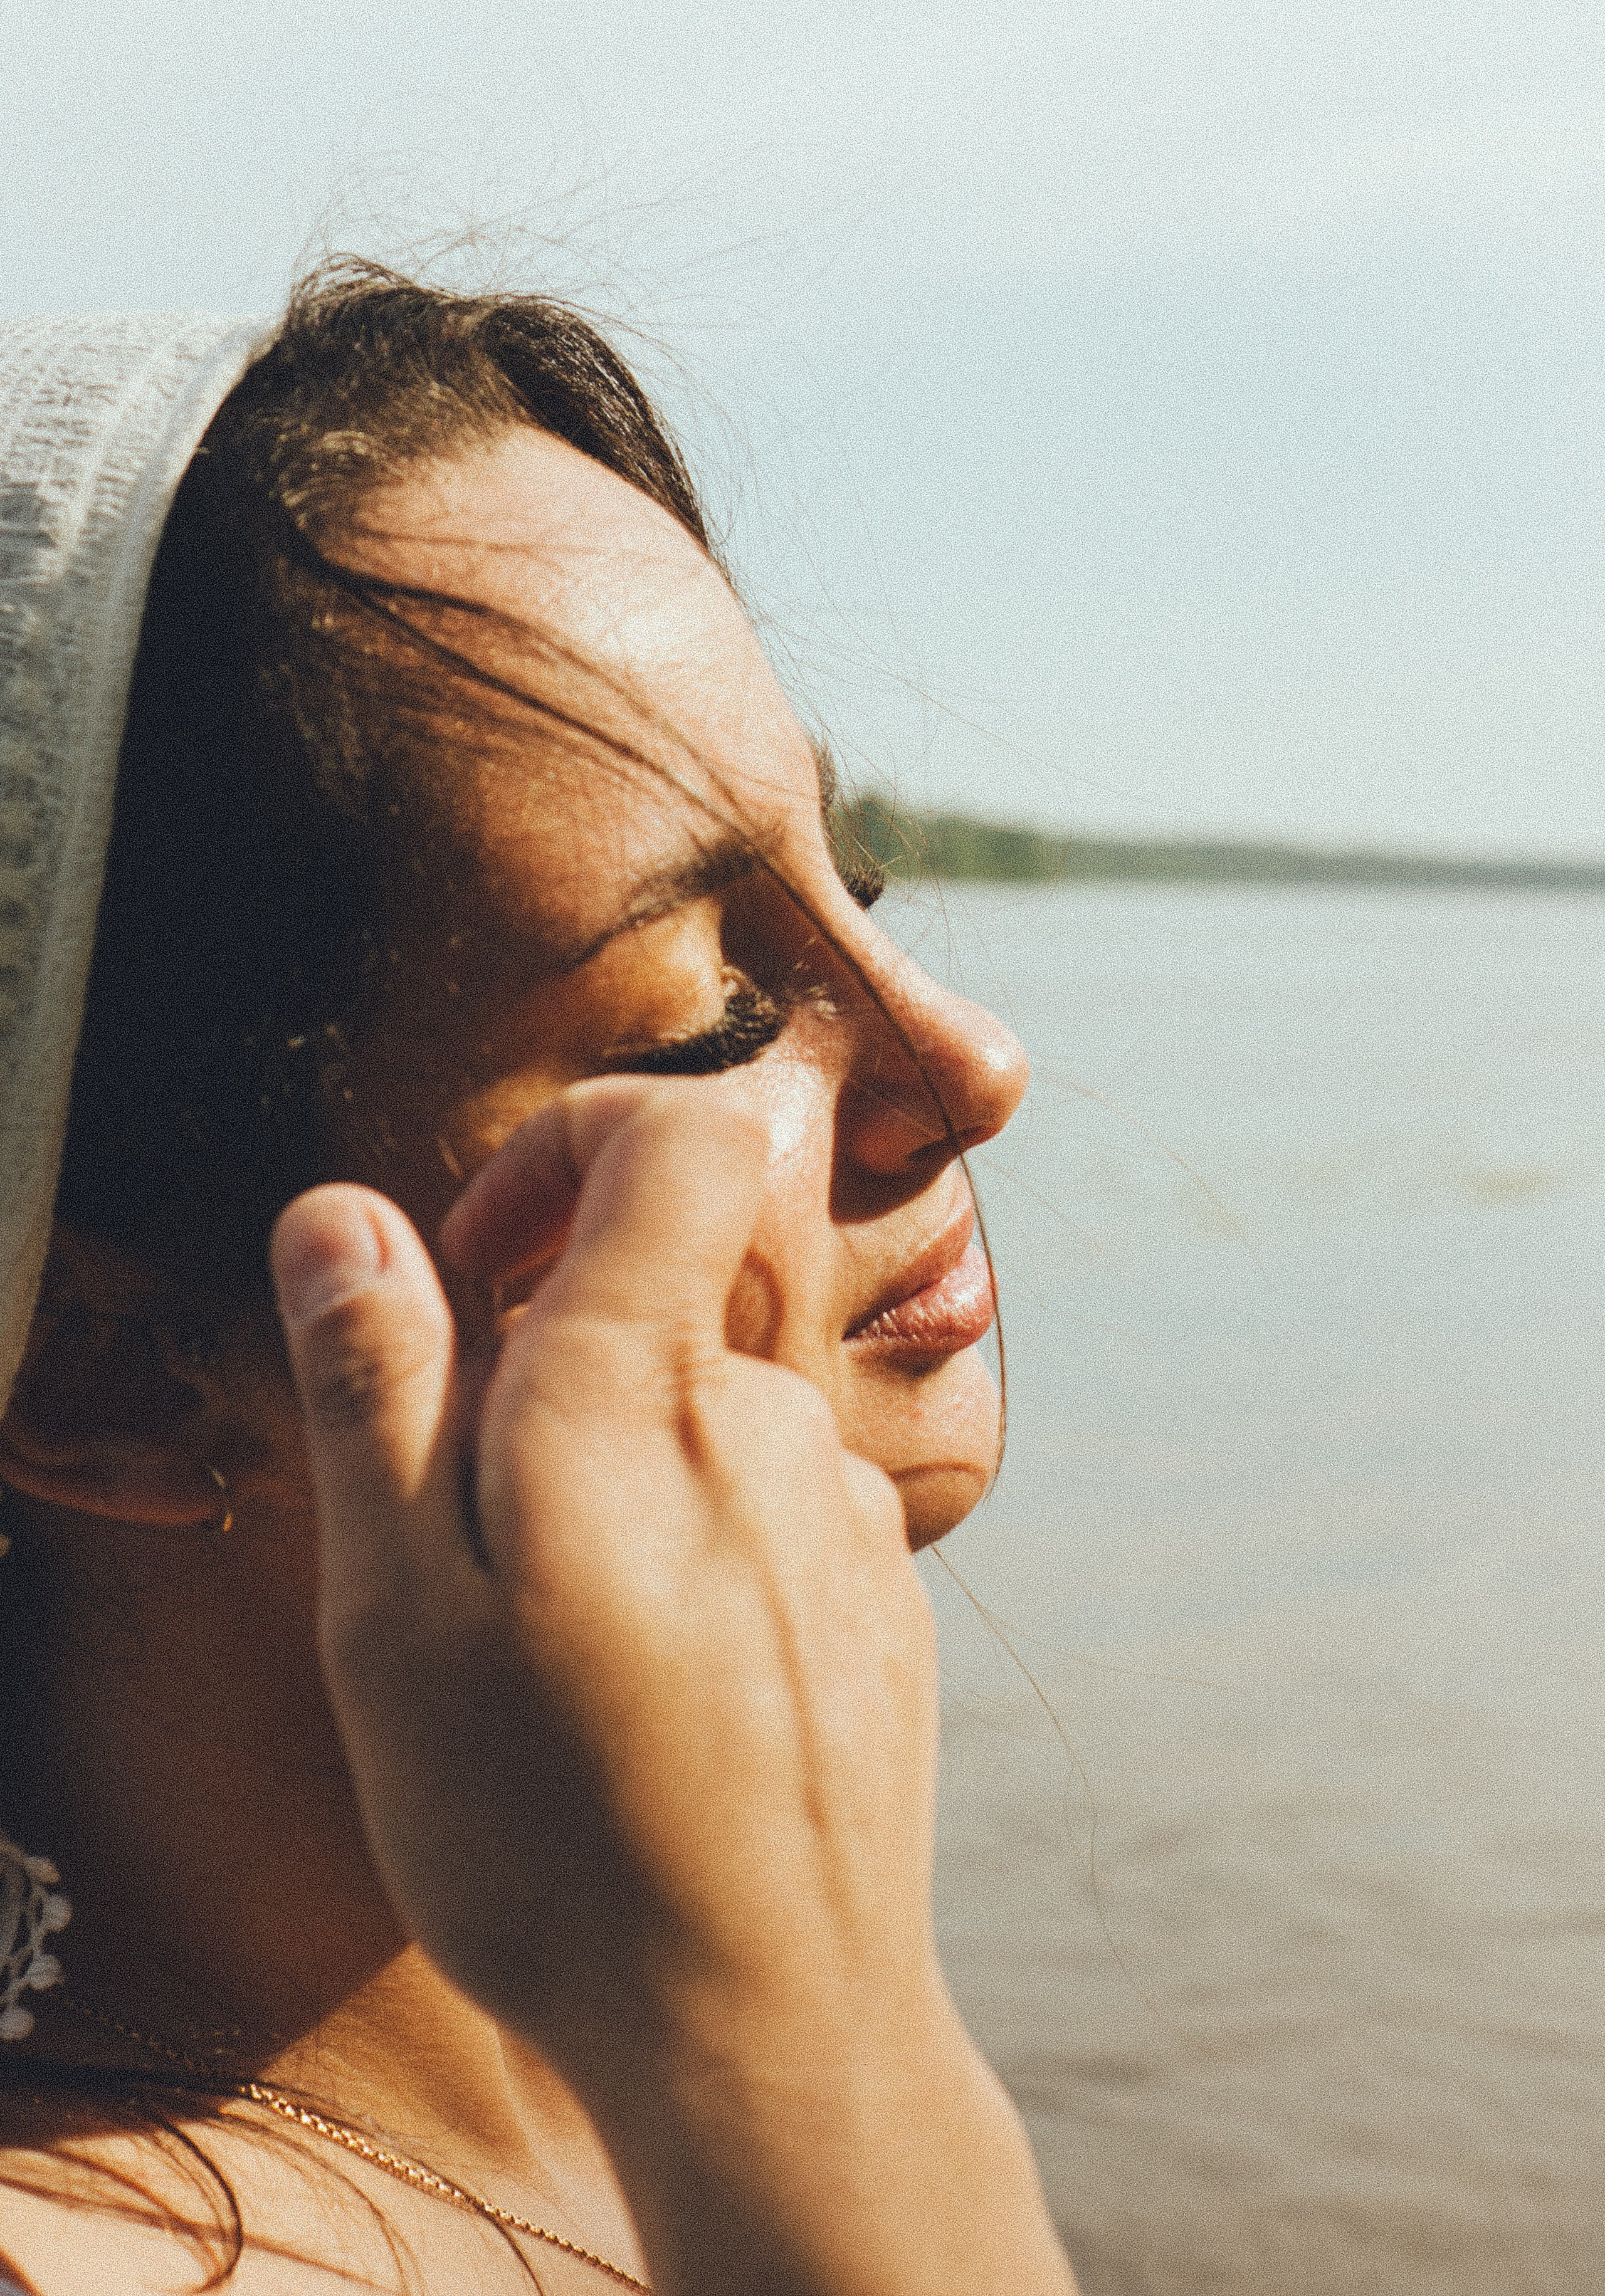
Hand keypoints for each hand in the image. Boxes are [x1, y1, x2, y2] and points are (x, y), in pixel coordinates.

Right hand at [270, 1079, 1072, 2294]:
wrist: (770, 2024)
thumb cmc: (550, 1833)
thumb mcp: (397, 1615)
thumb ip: (378, 1392)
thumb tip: (344, 1216)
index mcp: (642, 1396)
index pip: (679, 1134)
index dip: (568, 1146)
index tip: (477, 1264)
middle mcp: (774, 1420)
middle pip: (659, 1293)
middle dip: (544, 1364)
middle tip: (469, 1541)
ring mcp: (847, 1508)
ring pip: (701, 1414)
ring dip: (614, 1479)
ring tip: (558, 1653)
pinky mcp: (881, 1591)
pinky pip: (763, 1507)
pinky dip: (691, 1550)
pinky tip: (652, 1698)